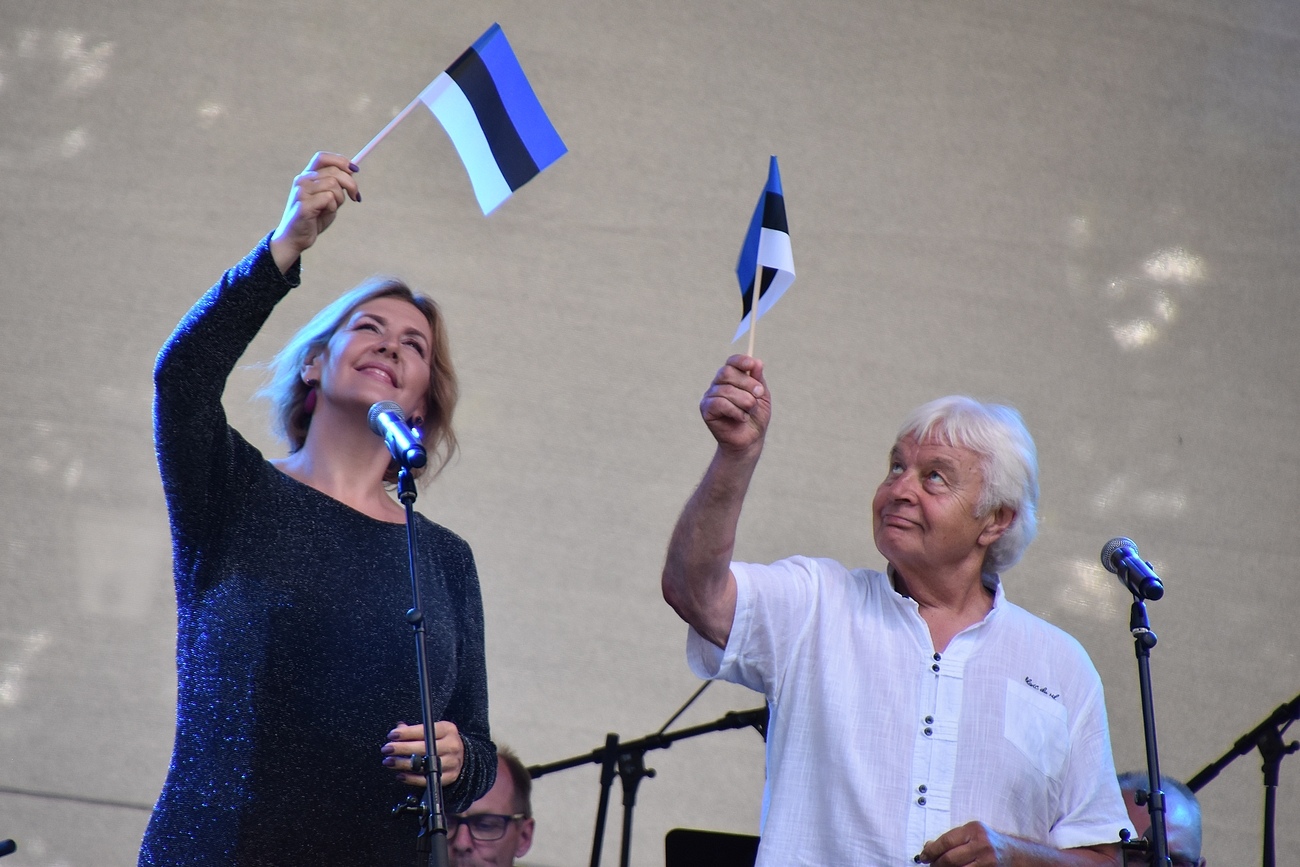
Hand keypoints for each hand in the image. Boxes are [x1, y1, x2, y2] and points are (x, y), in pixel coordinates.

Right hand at [269, 152, 360, 272]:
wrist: (295, 238)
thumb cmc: (314, 218)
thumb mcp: (328, 198)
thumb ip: (336, 184)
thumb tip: (352, 169)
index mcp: (307, 176)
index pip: (323, 157)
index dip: (341, 161)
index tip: (354, 170)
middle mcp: (302, 180)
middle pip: (334, 171)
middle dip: (351, 184)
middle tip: (355, 196)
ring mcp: (301, 191)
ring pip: (333, 185)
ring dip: (339, 199)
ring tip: (330, 208)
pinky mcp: (304, 205)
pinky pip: (329, 198)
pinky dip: (333, 207)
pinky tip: (323, 214)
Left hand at [381, 720, 464, 787]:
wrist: (462, 756)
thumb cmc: (443, 741)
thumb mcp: (434, 730)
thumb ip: (415, 730)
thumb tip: (398, 728)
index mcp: (447, 730)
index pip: (425, 731)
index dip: (407, 733)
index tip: (392, 735)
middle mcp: (451, 745)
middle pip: (423, 748)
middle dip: (402, 749)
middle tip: (387, 749)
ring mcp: (451, 762)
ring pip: (424, 764)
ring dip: (403, 764)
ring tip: (389, 762)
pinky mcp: (449, 777)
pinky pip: (427, 779)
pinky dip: (411, 778)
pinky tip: (400, 775)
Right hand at [700, 355, 769, 456]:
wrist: (750, 440)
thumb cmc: (755, 417)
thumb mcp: (762, 396)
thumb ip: (758, 379)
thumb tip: (757, 362)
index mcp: (731, 378)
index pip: (731, 362)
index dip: (741, 361)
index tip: (752, 365)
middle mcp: (718, 384)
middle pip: (727, 372)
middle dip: (747, 383)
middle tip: (759, 394)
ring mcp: (710, 396)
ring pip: (726, 390)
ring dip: (745, 401)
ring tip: (750, 411)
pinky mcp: (706, 410)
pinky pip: (719, 404)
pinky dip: (735, 411)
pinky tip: (742, 418)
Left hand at [920, 822, 1012, 866]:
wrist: (1015, 854)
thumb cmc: (989, 842)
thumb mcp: (972, 833)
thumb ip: (952, 838)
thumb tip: (928, 846)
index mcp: (974, 830)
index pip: (946, 841)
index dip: (931, 851)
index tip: (923, 856)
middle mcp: (981, 844)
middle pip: (950, 859)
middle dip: (936, 864)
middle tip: (931, 865)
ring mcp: (987, 860)